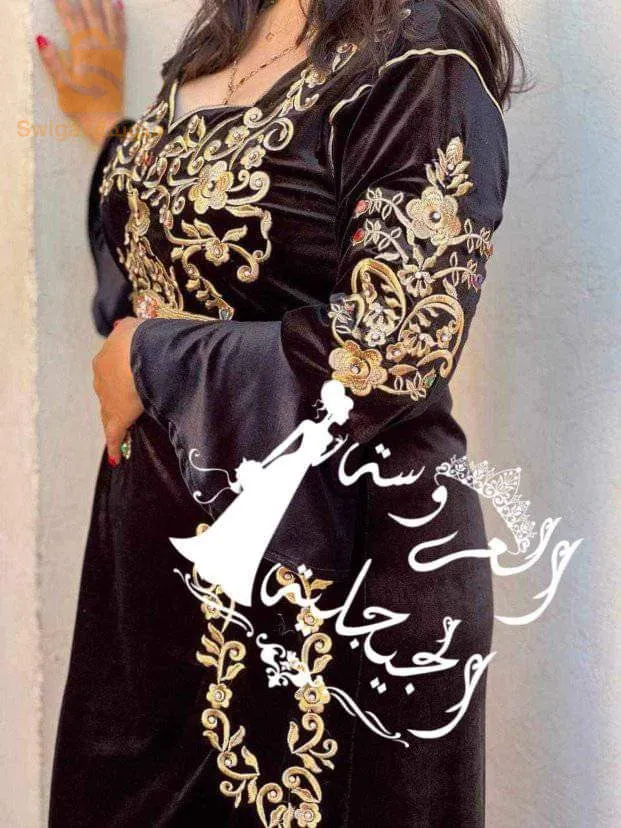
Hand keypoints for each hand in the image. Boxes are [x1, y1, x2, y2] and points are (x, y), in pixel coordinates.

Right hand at [37, 1, 126, 144]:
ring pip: (108, 20)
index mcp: (83, 52)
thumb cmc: (82, 107)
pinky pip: (121, 33)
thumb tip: (41, 38)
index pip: (71, 20)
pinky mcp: (120, 60)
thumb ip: (52, 62)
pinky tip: (119, 7)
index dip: (64, 4)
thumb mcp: (62, 87)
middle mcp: (99, 48)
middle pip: (91, 15)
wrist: (107, 123)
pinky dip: (119, 18)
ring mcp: (112, 53)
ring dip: (104, 3)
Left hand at [92, 317, 143, 464]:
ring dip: (115, 417)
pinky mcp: (117, 417)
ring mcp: (108, 398)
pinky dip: (115, 444)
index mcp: (108, 355)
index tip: (126, 383)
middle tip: (129, 404)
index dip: (119, 377)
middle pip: (108, 390)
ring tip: (125, 428)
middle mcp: (102, 376)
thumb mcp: (136, 326)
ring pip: (109, 410)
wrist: (137, 352)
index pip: (111, 370)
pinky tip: (115, 456)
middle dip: (117, 396)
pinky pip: (114, 434)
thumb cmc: (142, 338)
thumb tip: (123, 325)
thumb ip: (130, 328)